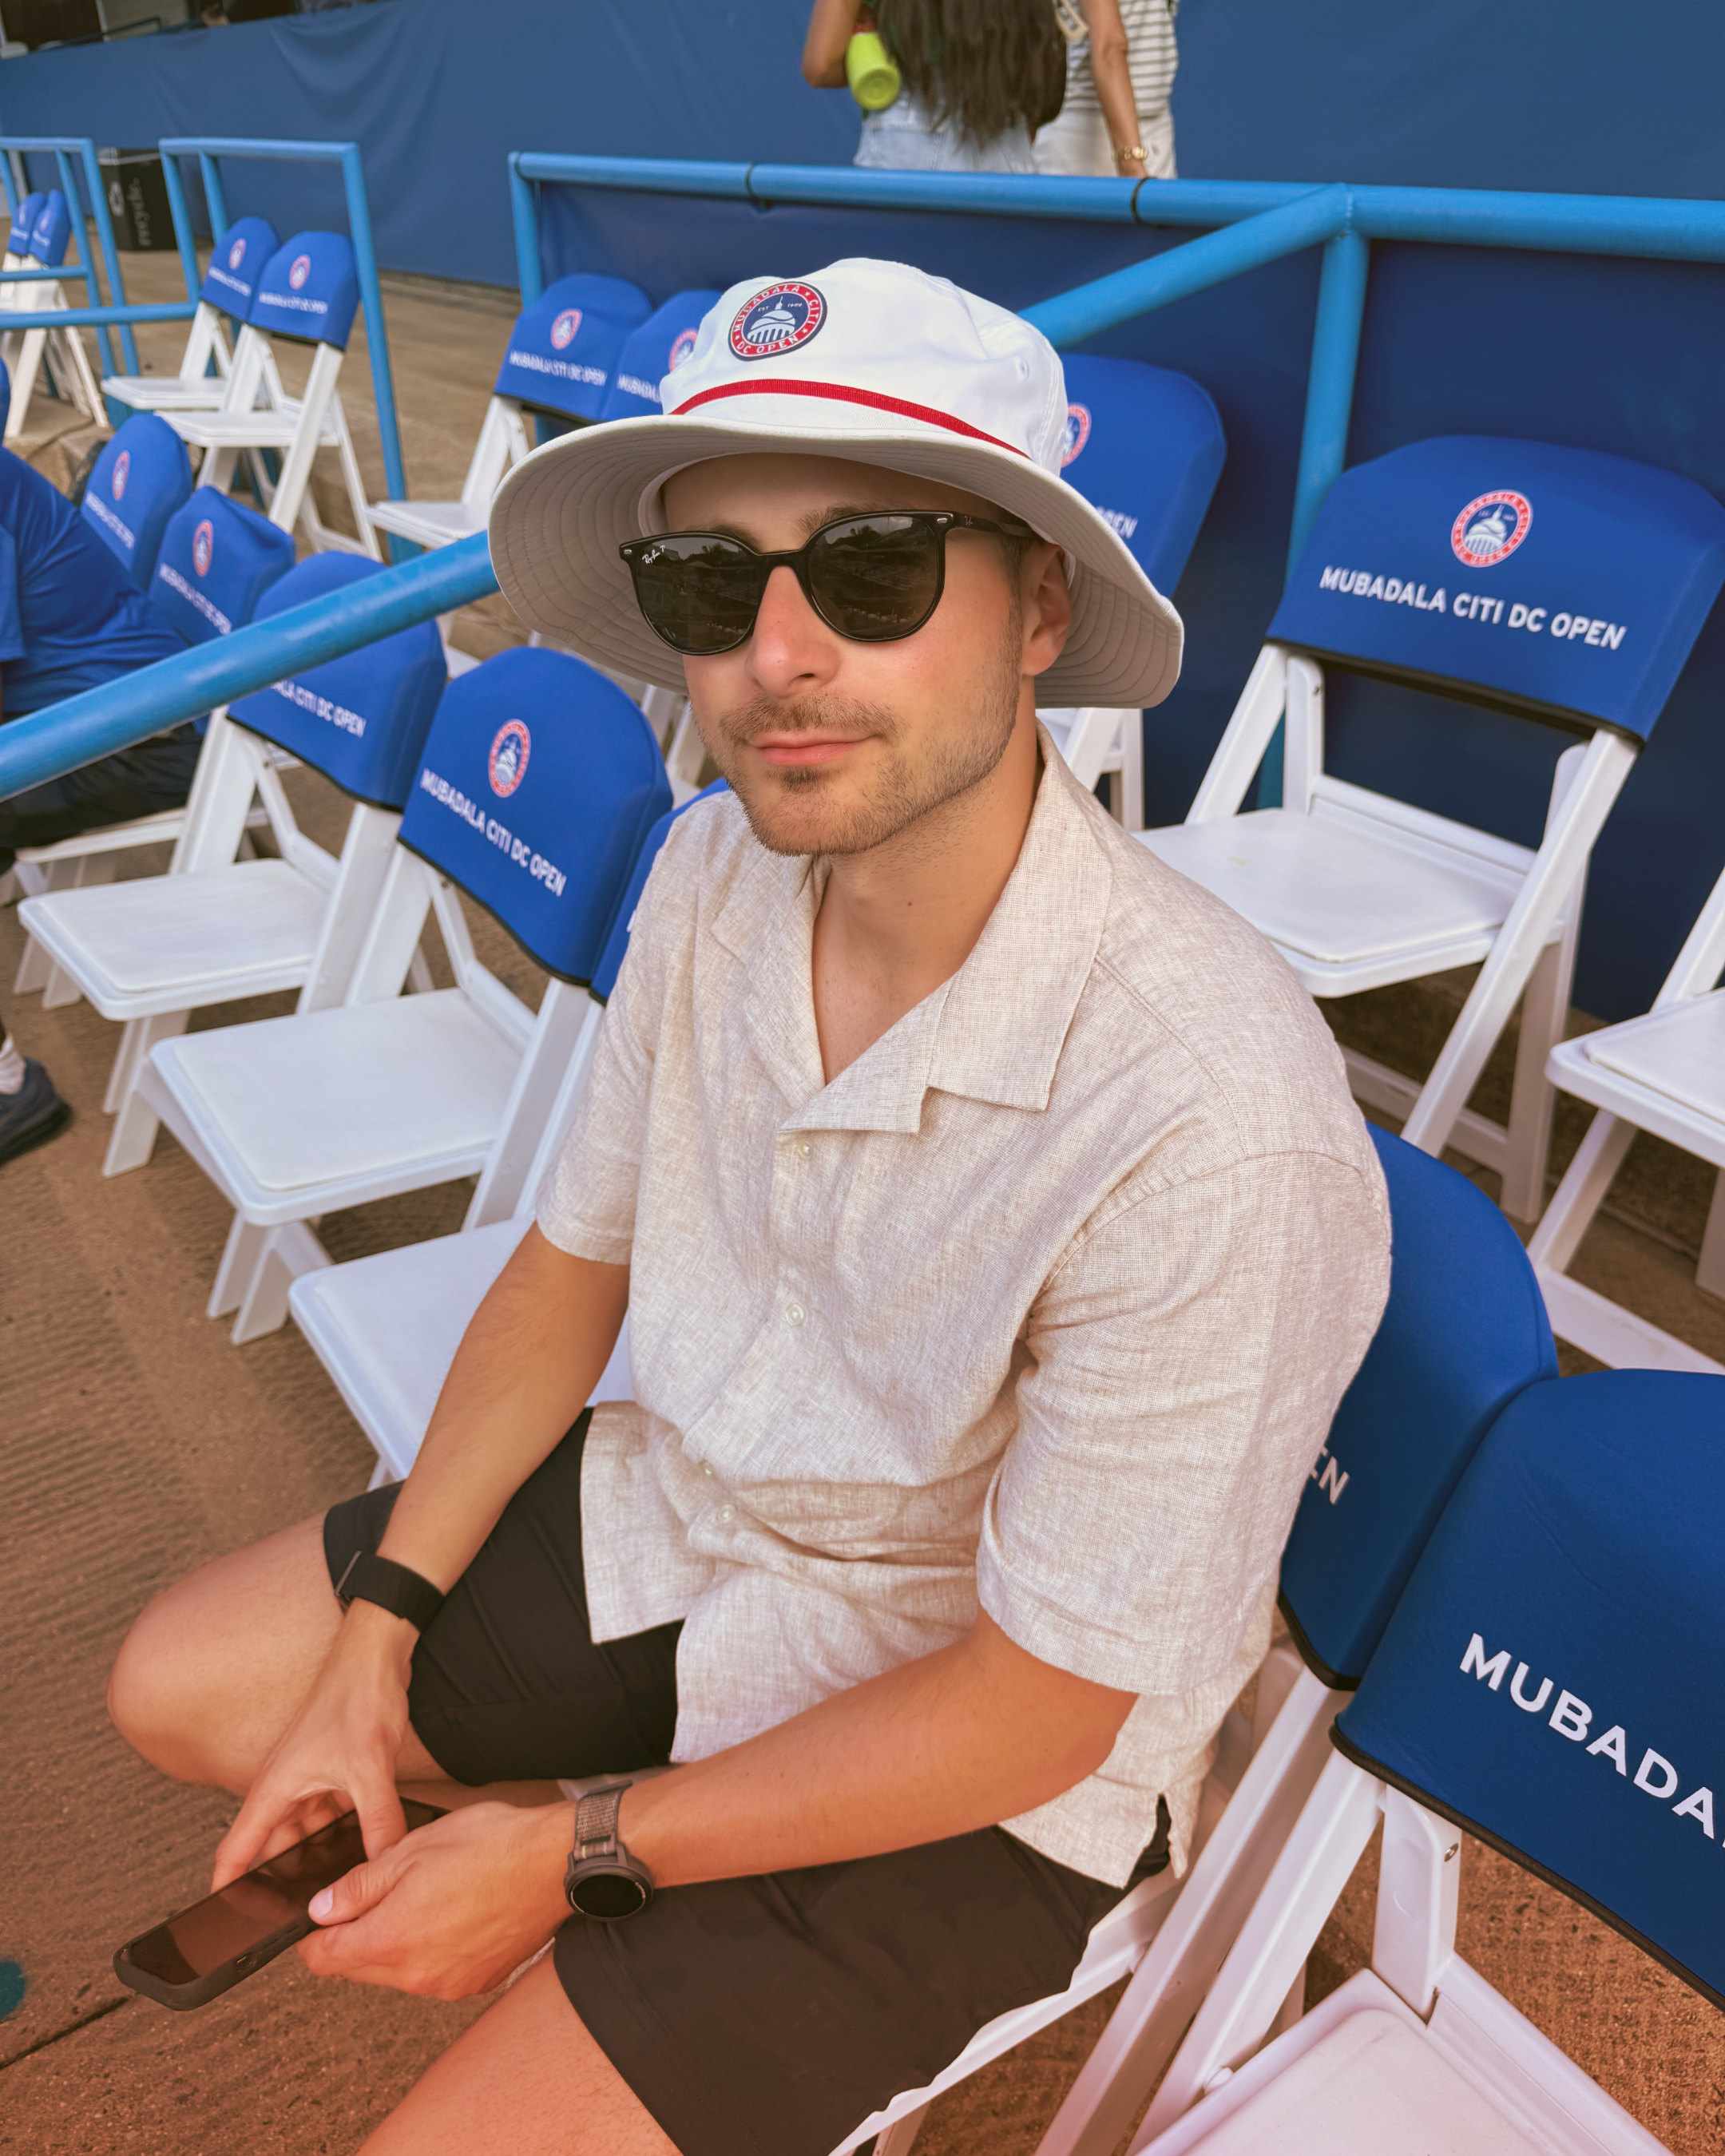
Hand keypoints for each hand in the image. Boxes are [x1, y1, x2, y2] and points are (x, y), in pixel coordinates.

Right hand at [211, 1602, 417, 1889]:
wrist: (378, 1650)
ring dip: (323, 1850)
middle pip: (276, 1847)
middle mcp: (284, 1785)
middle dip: (288, 1877)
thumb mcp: (369, 1768)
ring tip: (343, 1878)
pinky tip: (367, 1840)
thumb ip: (378, 1822)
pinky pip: (330, 1811)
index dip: (226, 1888)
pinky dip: (344, 1827)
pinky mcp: (332, 1769)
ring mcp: (308, 1777)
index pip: (235, 1851)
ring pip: (308, 1831)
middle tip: (307, 1908)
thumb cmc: (357, 1694)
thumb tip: (385, 1863)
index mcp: (273, 1788)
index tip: (220, 1922)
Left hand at [299, 1801, 570, 1998]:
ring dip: (395, 1943)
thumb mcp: (411, 1850)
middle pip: (359, 1969)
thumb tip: (322, 1909)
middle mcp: (417, 1975)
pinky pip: (434, 1974)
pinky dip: (430, 1951)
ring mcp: (448, 1985)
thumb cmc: (490, 1847)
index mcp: (392, 1939)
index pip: (326, 1959)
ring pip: (397, 1972)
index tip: (314, 1924)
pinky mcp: (476, 1984)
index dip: (311, 1939)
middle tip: (373, 1896)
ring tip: (421, 1897)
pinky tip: (449, 1914)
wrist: (554, 1864)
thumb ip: (358, 1886)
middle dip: (355, 1937)